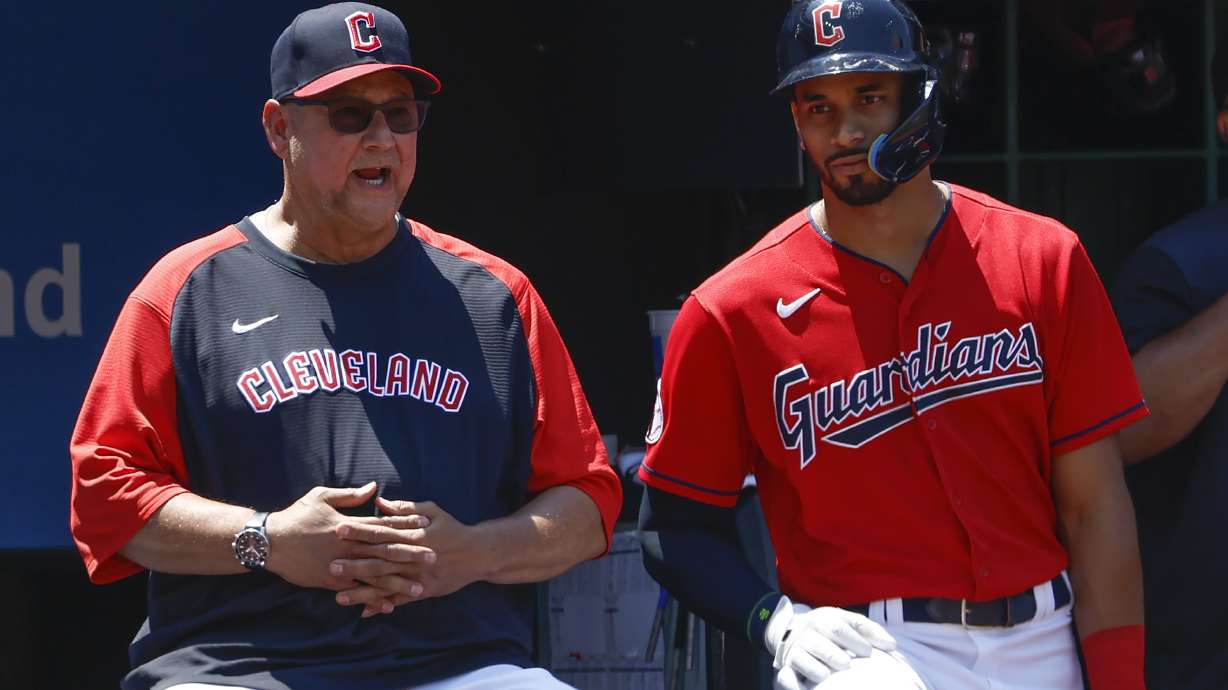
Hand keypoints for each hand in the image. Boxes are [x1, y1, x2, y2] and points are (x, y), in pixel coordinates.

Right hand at [264, 483, 433, 614]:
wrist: (270, 542)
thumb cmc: (297, 516)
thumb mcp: (322, 496)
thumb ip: (351, 495)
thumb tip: (375, 488)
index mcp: (350, 524)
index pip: (383, 524)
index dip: (405, 524)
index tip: (425, 525)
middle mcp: (349, 546)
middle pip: (386, 551)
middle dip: (411, 554)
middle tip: (434, 558)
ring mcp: (342, 565)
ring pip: (376, 575)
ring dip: (399, 582)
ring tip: (420, 588)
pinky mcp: (332, 581)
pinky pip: (357, 591)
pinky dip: (373, 599)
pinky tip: (390, 605)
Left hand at [330, 497, 491, 614]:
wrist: (479, 554)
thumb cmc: (453, 529)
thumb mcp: (433, 511)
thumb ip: (405, 508)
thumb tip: (379, 502)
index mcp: (414, 535)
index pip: (382, 532)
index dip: (360, 531)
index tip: (338, 529)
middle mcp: (413, 557)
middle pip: (380, 560)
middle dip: (355, 563)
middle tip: (331, 566)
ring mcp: (418, 576)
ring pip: (386, 584)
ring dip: (362, 590)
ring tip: (339, 596)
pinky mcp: (423, 591)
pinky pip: (399, 600)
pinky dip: (382, 606)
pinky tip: (364, 611)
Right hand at [764, 596, 895, 687]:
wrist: (792, 630)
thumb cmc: (829, 629)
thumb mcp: (847, 622)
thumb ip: (869, 631)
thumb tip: (892, 645)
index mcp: (823, 619)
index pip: (837, 627)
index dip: (854, 641)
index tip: (868, 653)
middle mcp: (807, 632)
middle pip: (818, 642)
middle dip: (832, 653)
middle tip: (846, 664)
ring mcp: (795, 649)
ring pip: (801, 657)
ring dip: (815, 668)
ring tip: (828, 674)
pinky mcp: (785, 667)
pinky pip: (785, 676)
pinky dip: (793, 684)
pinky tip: (810, 686)